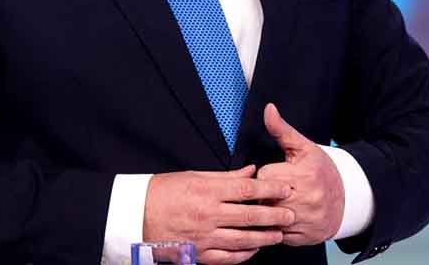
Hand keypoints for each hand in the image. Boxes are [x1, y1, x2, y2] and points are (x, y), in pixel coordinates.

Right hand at [144, 164, 295, 263]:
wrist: (136, 215)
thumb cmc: (164, 191)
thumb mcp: (194, 176)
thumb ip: (225, 176)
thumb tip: (251, 172)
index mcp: (207, 191)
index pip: (247, 190)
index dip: (270, 190)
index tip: (285, 189)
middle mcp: (208, 215)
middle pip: (250, 217)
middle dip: (274, 216)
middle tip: (291, 214)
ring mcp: (204, 237)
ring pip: (243, 240)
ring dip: (265, 238)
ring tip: (279, 234)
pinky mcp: (199, 254)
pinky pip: (228, 258)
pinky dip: (244, 255)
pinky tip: (255, 250)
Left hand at [256, 103, 343, 245]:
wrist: (347, 199)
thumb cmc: (321, 170)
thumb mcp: (304, 147)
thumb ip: (282, 130)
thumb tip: (268, 109)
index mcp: (304, 175)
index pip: (264, 176)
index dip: (268, 174)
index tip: (277, 173)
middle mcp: (306, 200)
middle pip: (265, 197)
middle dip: (266, 193)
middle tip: (277, 189)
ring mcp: (305, 221)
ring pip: (269, 217)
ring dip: (269, 211)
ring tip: (280, 202)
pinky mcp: (303, 238)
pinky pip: (276, 234)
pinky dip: (276, 227)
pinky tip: (286, 217)